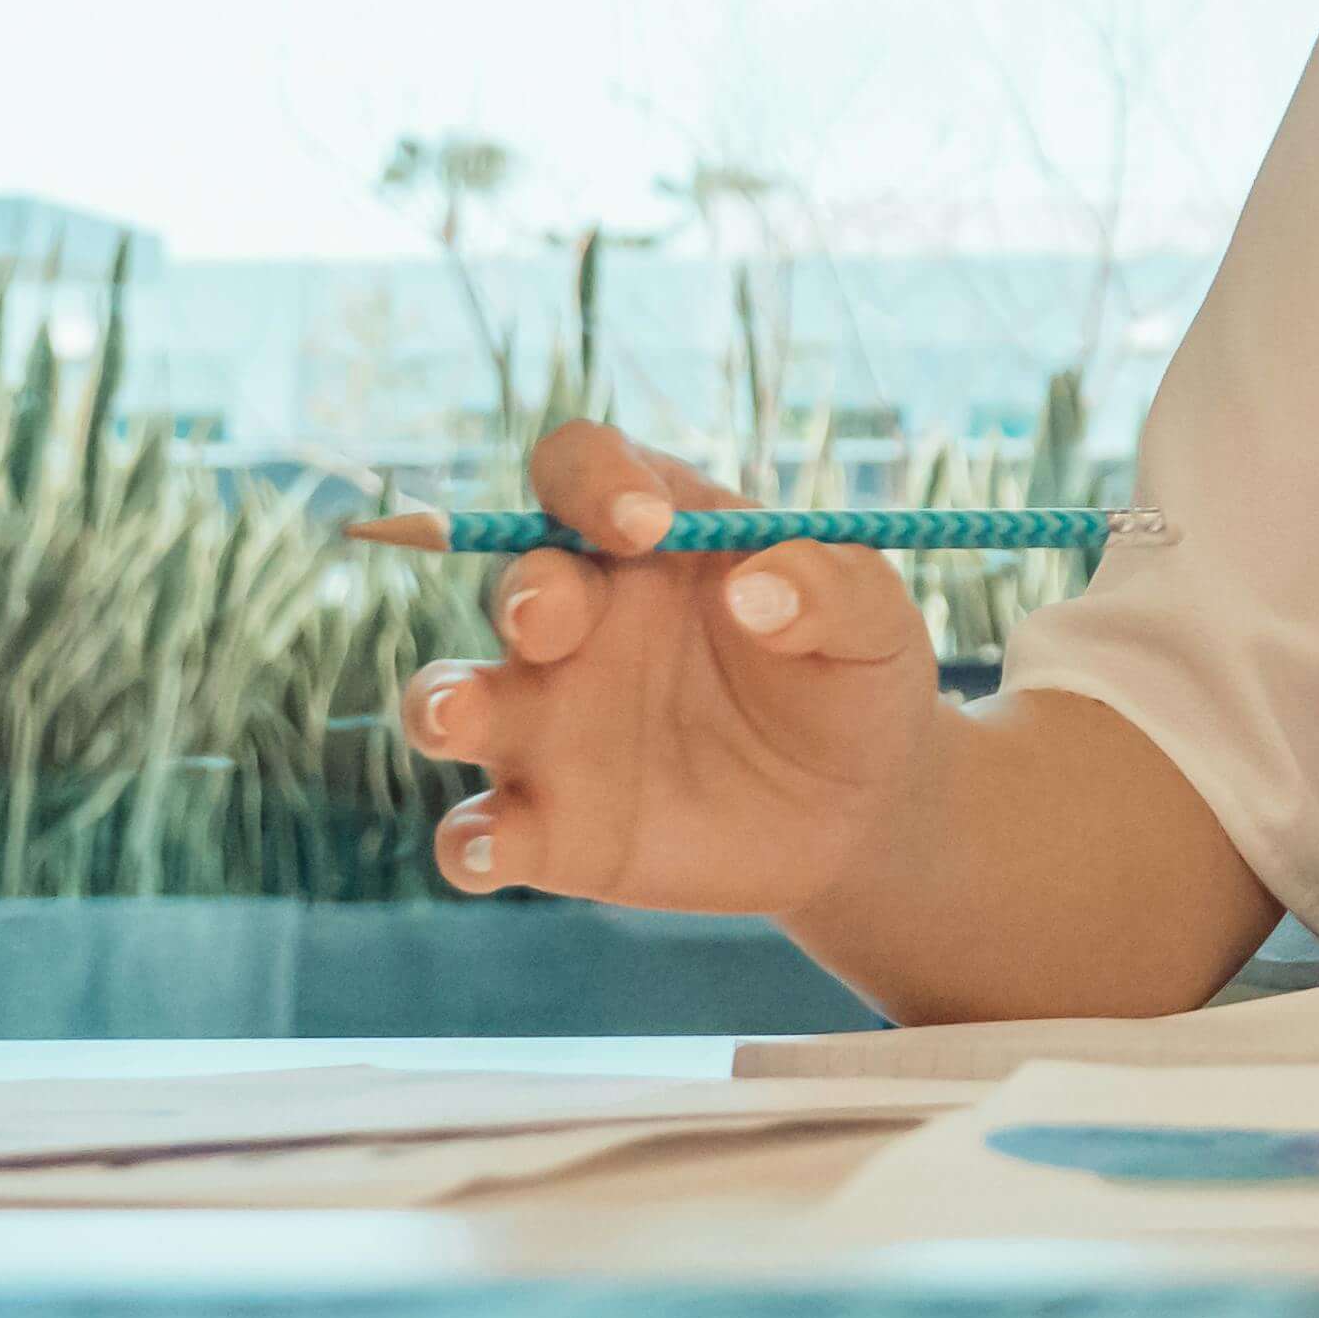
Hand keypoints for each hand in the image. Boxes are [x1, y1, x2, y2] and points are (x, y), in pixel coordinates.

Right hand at [395, 420, 942, 917]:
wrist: (860, 808)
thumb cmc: (853, 680)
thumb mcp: (876, 624)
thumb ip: (834, 587)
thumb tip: (758, 586)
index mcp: (651, 541)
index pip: (581, 468)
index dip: (594, 481)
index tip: (646, 524)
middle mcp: (580, 623)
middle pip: (517, 582)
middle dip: (525, 593)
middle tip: (557, 618)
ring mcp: (551, 725)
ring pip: (450, 699)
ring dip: (442, 701)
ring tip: (462, 712)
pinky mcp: (549, 827)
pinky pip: (476, 832)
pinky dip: (469, 841)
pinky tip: (495, 849)